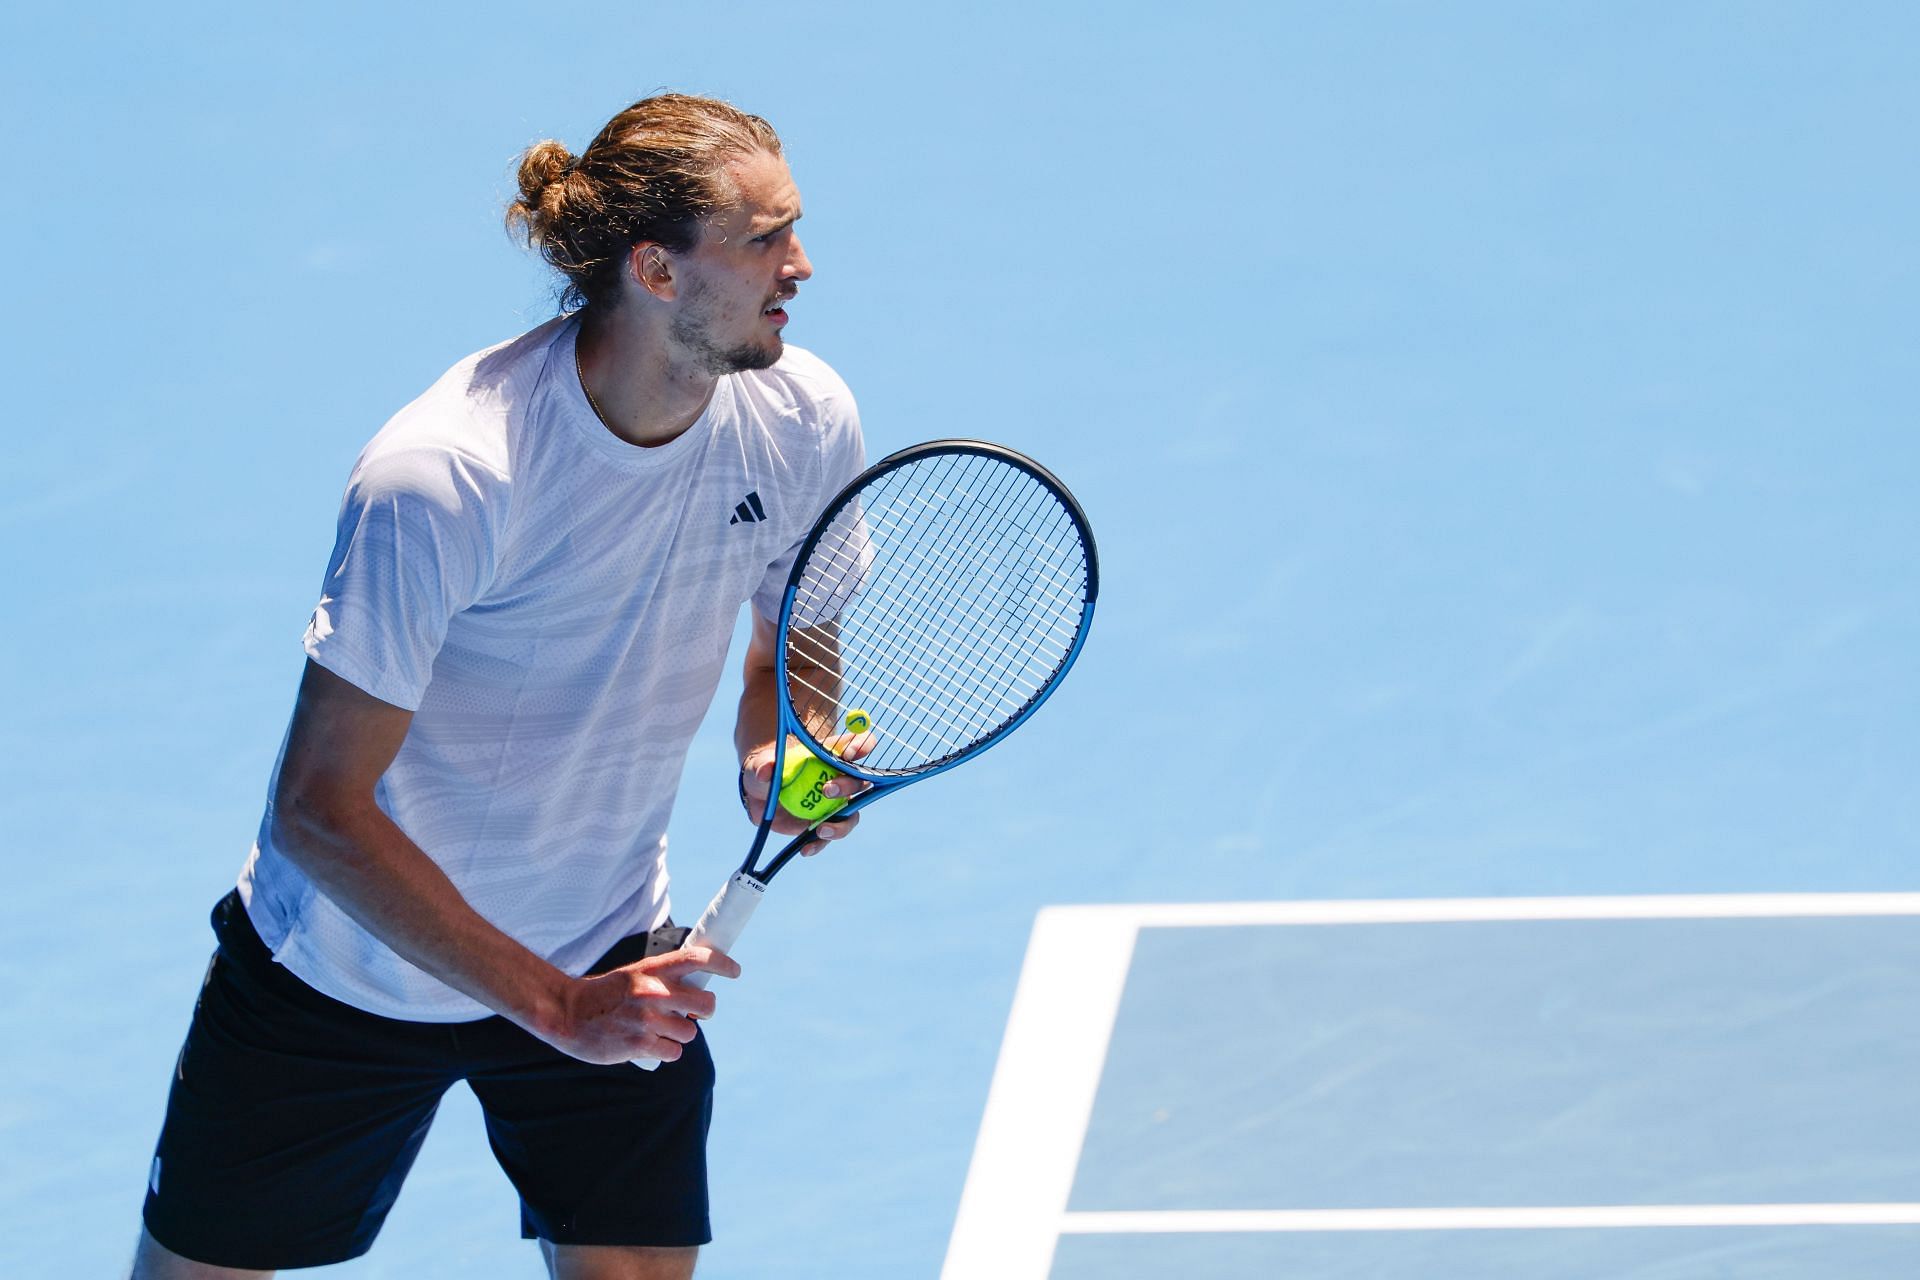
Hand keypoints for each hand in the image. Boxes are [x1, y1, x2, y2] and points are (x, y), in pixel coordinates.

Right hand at [544, 945, 741, 1064]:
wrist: (567, 1014)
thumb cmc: (604, 995)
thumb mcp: (634, 975)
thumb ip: (663, 980)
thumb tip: (696, 994)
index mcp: (651, 969)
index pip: (697, 958)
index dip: (722, 963)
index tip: (735, 971)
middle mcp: (653, 992)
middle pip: (707, 1003)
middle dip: (706, 1010)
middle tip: (694, 1012)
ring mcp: (647, 1019)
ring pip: (690, 1031)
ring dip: (680, 1033)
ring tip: (657, 1029)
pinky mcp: (640, 1045)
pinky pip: (674, 1051)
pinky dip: (666, 1050)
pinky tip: (648, 1043)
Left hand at [739, 732, 872, 855]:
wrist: (759, 796)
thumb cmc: (766, 771)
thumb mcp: (761, 765)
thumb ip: (764, 765)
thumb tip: (766, 771)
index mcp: (831, 757)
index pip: (857, 744)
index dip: (862, 746)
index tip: (849, 753)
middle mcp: (839, 779)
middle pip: (859, 782)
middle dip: (848, 786)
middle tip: (827, 790)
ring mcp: (834, 804)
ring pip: (851, 815)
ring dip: (842, 824)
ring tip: (821, 829)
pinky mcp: (824, 824)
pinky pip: (828, 837)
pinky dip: (819, 844)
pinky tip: (806, 849)